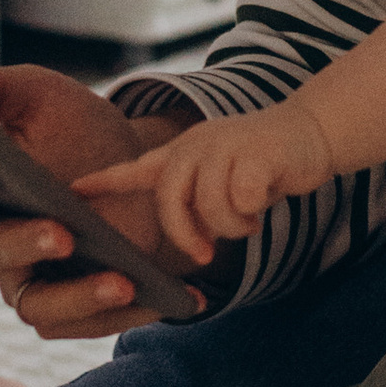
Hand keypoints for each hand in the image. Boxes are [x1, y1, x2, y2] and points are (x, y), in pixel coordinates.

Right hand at [0, 63, 187, 343]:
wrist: (132, 165)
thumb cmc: (75, 129)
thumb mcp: (41, 95)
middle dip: (25, 243)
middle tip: (63, 234)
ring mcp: (24, 278)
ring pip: (35, 303)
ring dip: (78, 296)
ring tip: (123, 281)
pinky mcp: (65, 306)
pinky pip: (84, 323)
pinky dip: (123, 315)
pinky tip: (160, 298)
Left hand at [119, 108, 332, 262]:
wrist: (313, 132)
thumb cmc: (263, 164)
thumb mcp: (222, 178)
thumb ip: (198, 201)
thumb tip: (191, 240)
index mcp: (184, 152)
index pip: (136, 168)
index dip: (104, 182)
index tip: (72, 191)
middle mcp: (198, 144)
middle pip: (171, 197)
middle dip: (185, 234)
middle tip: (204, 254)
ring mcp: (226, 145)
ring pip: (211, 205)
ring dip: (231, 226)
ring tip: (247, 222)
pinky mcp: (256, 152)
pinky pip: (242, 200)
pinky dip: (252, 213)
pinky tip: (263, 206)